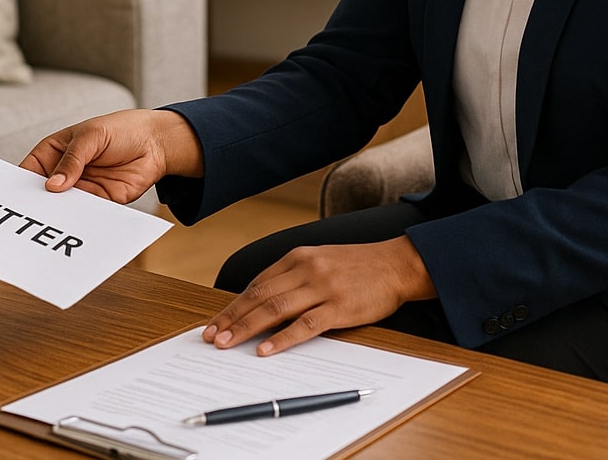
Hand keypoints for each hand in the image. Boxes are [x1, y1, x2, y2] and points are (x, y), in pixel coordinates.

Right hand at [20, 108, 203, 203]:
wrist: (156, 142)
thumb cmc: (121, 129)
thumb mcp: (91, 136)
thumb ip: (72, 160)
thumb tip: (53, 185)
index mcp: (55, 152)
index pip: (30, 170)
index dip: (20, 183)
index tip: (13, 197)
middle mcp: (65, 173)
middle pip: (44, 192)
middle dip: (39, 203)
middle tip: (30, 214)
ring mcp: (82, 188)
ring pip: (64, 206)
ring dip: (60, 213)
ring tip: (53, 221)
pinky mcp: (101, 201)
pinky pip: (87, 213)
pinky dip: (82, 218)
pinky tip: (77, 222)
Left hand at [202, 237, 434, 355]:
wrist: (396, 264)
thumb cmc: (357, 266)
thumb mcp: (319, 260)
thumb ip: (292, 277)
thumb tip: (262, 302)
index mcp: (296, 257)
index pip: (256, 284)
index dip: (233, 305)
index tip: (215, 321)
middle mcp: (305, 269)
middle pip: (259, 296)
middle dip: (231, 317)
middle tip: (210, 336)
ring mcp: (322, 288)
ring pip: (275, 310)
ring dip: (246, 328)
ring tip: (226, 343)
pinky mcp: (339, 307)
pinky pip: (305, 325)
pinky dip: (282, 339)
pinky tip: (265, 350)